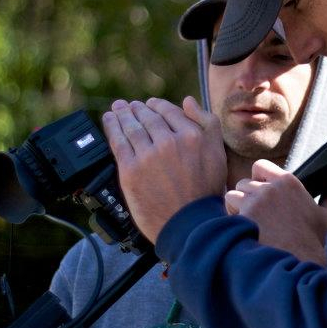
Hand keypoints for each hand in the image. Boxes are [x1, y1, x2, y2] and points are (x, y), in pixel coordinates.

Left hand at [103, 96, 225, 245]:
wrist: (190, 225)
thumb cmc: (206, 193)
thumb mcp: (218, 154)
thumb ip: (207, 123)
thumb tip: (188, 102)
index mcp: (192, 136)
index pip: (169, 111)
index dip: (156, 106)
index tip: (149, 104)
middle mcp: (170, 142)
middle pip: (148, 117)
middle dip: (136, 109)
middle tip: (128, 105)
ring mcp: (148, 155)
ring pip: (131, 127)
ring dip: (122, 114)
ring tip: (116, 109)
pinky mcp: (131, 170)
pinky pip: (118, 141)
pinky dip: (112, 127)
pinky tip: (109, 120)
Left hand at [225, 159, 326, 265]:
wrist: (302, 264)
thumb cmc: (317, 243)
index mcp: (288, 182)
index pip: (260, 166)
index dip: (257, 177)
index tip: (262, 191)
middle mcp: (269, 188)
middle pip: (243, 182)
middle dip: (246, 196)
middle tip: (254, 212)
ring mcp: (255, 203)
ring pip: (231, 196)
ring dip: (236, 208)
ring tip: (246, 222)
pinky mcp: (243, 220)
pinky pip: (227, 216)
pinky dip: (232, 223)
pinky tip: (242, 234)